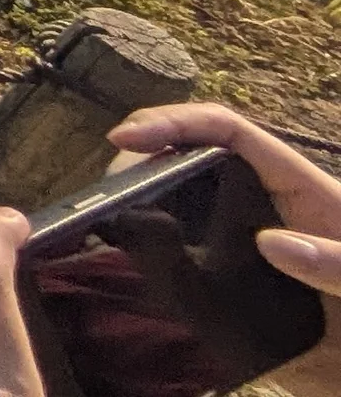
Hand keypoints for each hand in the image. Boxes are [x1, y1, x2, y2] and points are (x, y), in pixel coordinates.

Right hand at [103, 104, 340, 396]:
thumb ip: (334, 261)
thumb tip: (269, 241)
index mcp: (298, 191)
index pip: (230, 134)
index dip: (176, 123)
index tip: (125, 139)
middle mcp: (261, 214)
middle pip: (189, 163)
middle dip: (141, 163)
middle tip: (106, 192)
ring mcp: (239, 254)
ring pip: (175, 212)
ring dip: (135, 209)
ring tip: (101, 224)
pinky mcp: (224, 296)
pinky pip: (175, 271)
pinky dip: (143, 264)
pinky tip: (120, 270)